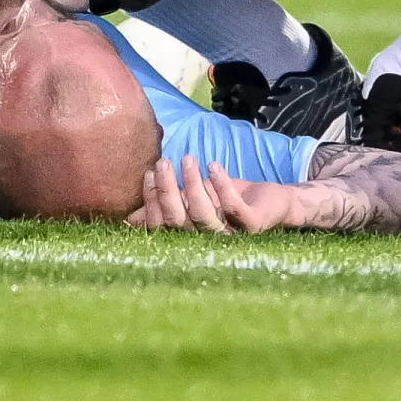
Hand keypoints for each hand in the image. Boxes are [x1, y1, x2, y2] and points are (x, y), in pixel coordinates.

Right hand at [127, 157, 295, 233]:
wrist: (273, 202)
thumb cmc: (227, 201)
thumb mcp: (191, 200)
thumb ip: (165, 207)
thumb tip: (127, 219)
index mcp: (189, 237)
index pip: (162, 225)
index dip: (152, 201)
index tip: (148, 172)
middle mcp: (207, 241)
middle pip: (179, 222)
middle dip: (166, 191)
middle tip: (162, 163)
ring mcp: (231, 236)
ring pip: (203, 215)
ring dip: (192, 185)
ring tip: (188, 159)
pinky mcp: (253, 225)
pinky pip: (233, 207)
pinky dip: (221, 185)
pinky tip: (213, 166)